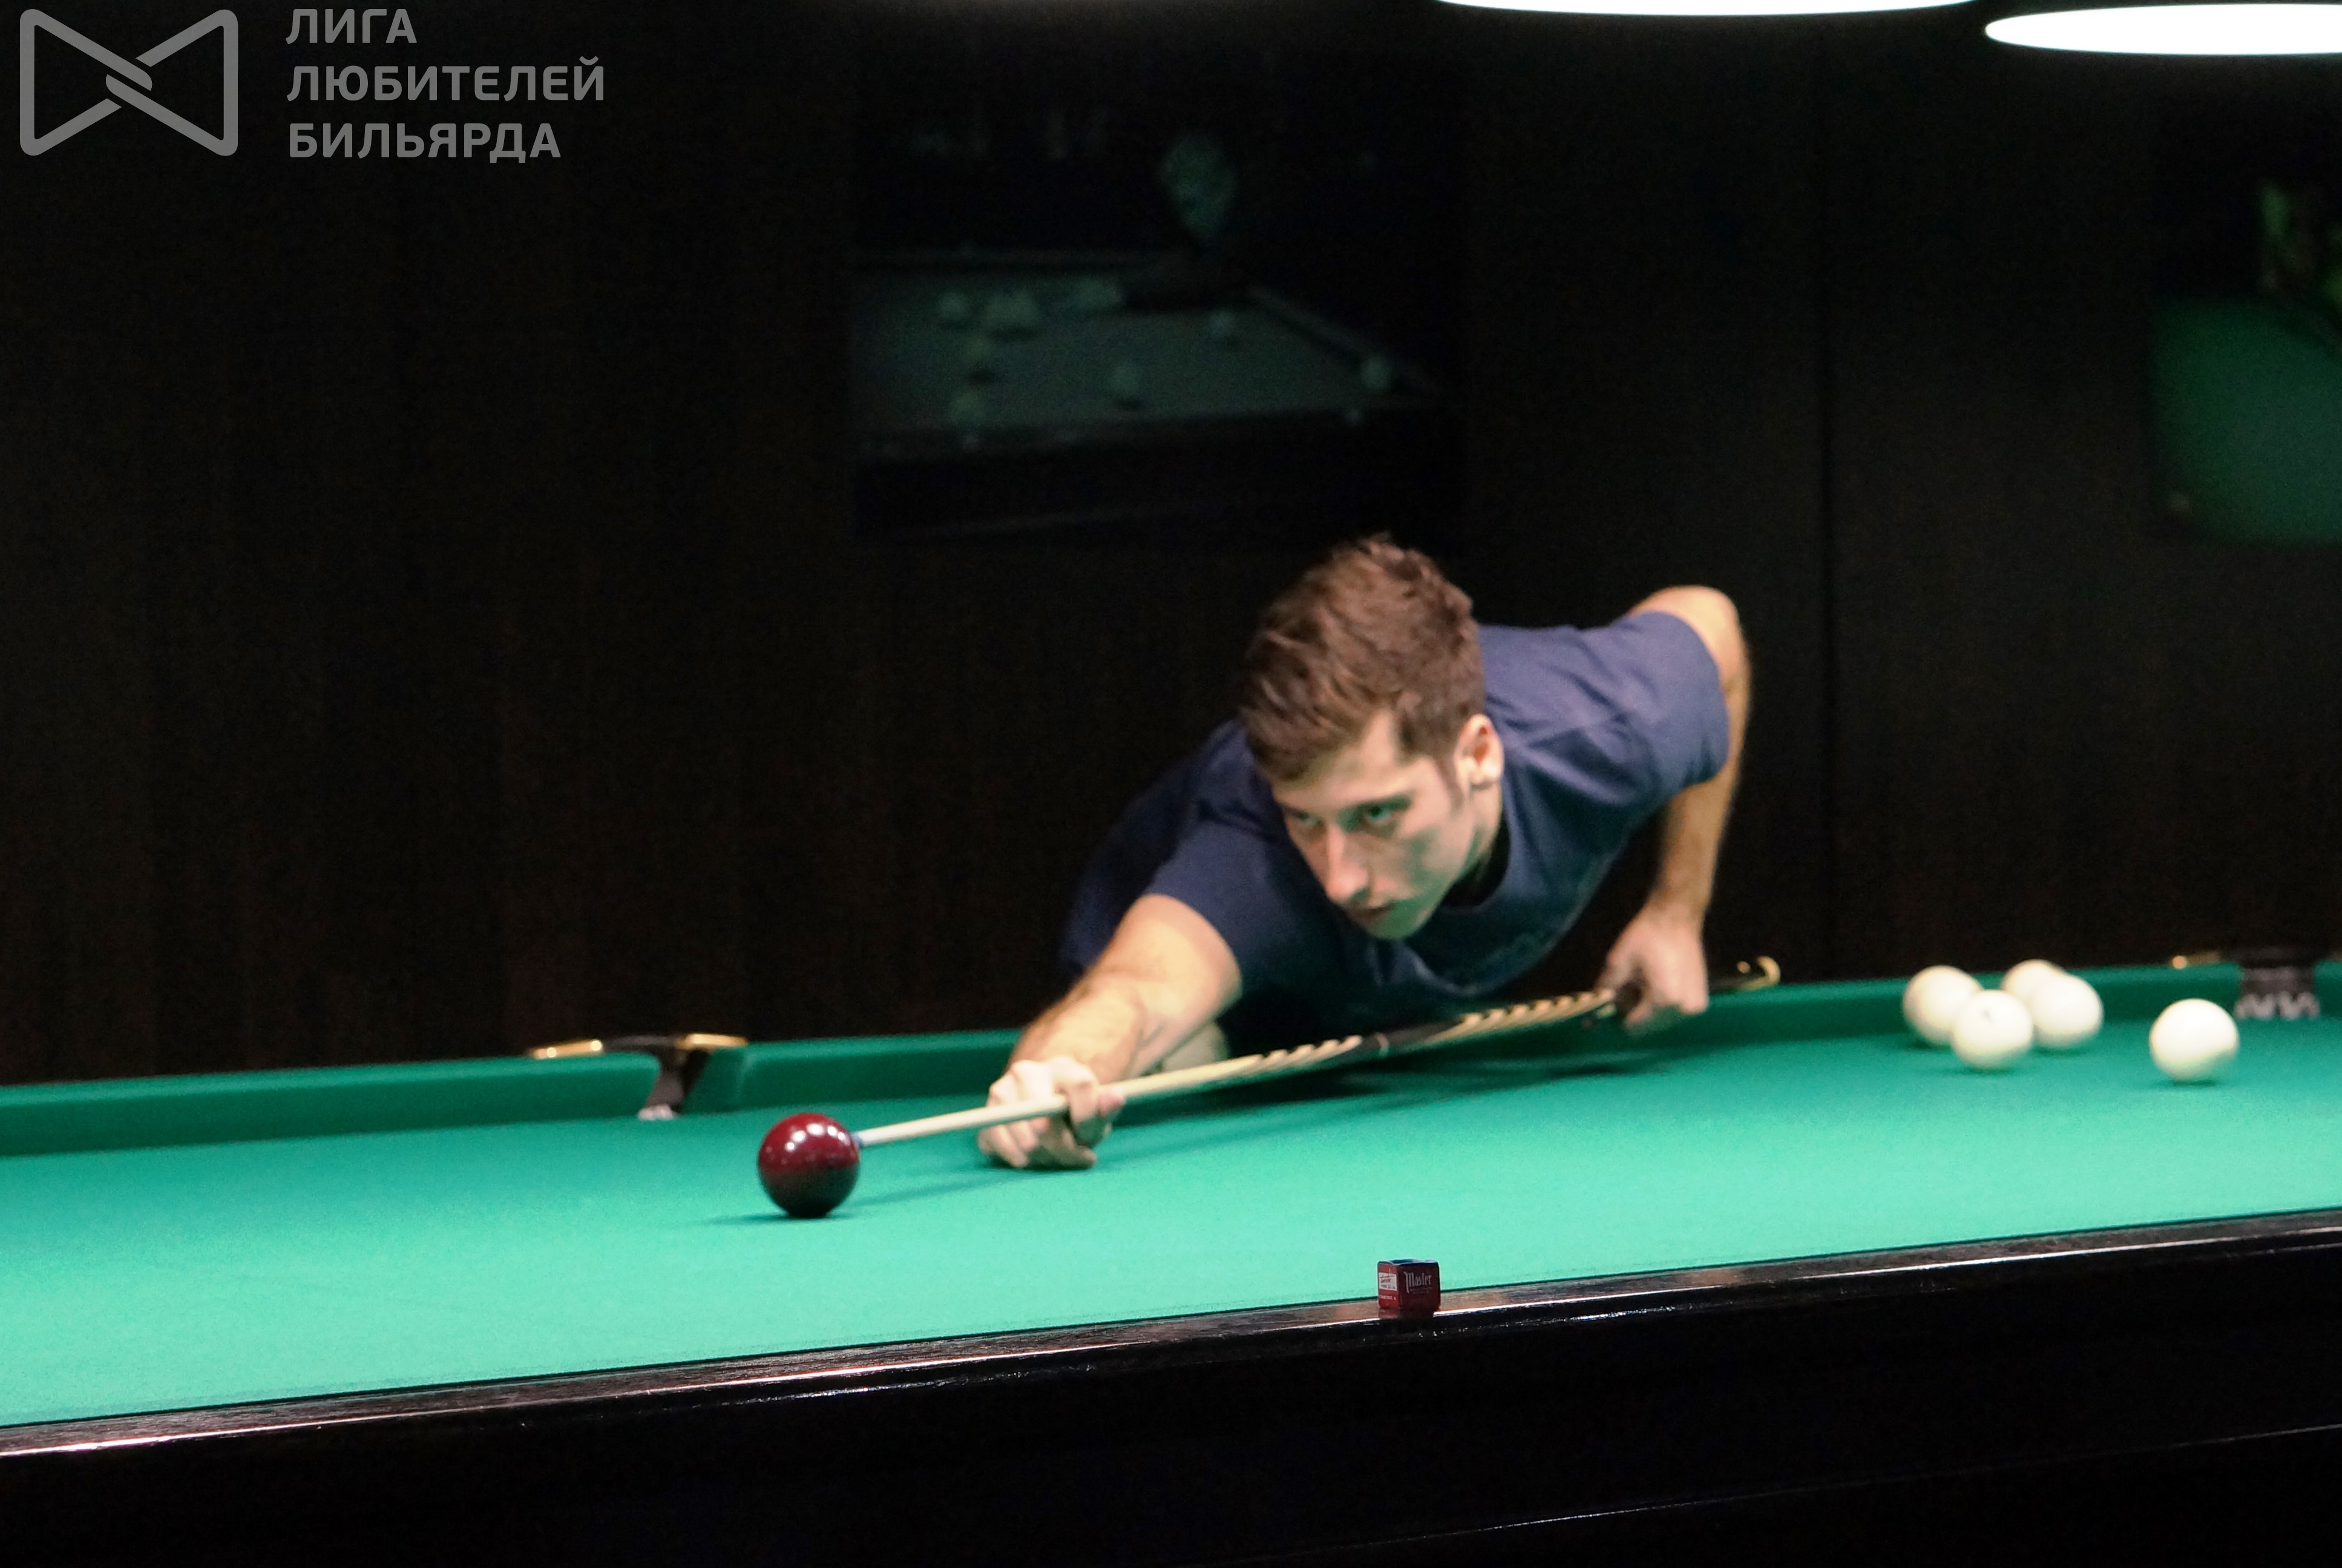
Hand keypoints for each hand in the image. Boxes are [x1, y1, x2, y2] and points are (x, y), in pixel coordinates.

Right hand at [976, 1058, 1126, 1169]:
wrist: (1041, 1108)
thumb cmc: (1074, 1114)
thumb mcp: (1096, 1111)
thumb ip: (1106, 1107)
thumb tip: (1116, 1097)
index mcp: (1061, 1067)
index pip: (1080, 1086)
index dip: (1088, 1119)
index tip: (1089, 1138)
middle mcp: (1026, 1073)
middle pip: (1044, 1122)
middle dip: (1063, 1149)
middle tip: (1074, 1157)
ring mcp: (1001, 1093)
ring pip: (1027, 1142)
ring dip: (1046, 1159)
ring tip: (1055, 1155)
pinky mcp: (986, 1115)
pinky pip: (1005, 1150)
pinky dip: (1023, 1161)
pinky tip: (1034, 1156)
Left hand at [1599, 907, 1709, 1035]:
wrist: (1676, 918)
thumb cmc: (1646, 936)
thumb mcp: (1619, 960)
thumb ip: (1607, 987)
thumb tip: (1596, 1006)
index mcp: (1663, 1000)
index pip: (1635, 1025)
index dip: (1620, 1014)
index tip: (1616, 998)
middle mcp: (1682, 1009)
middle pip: (1649, 1025)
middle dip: (1635, 1010)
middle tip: (1631, 985)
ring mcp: (1695, 1007)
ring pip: (1662, 1021)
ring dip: (1650, 1009)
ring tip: (1645, 982)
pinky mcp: (1701, 1001)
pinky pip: (1675, 1013)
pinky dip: (1664, 1005)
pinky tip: (1659, 984)